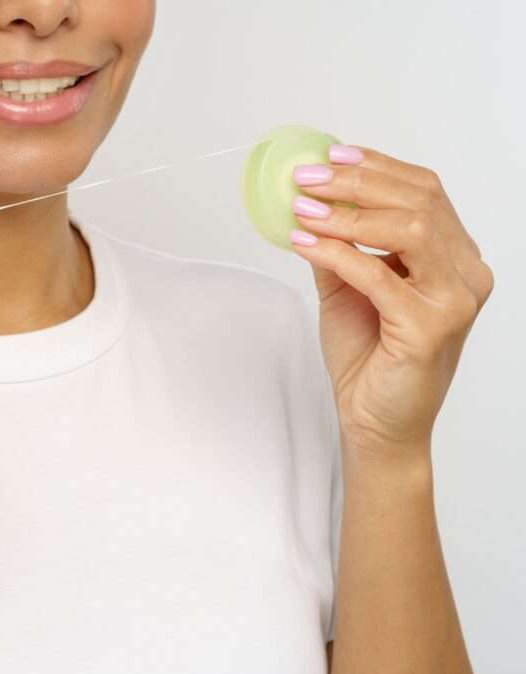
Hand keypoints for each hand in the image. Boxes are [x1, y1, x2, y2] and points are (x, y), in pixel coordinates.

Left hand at [287, 145, 493, 453]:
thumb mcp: (346, 289)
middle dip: (358, 182)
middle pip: (420, 202)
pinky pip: (379, 276)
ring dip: (348, 214)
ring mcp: (455, 301)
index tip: (332, 155)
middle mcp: (466, 274)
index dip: (378, 167)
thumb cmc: (369, 358)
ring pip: (409, 230)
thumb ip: (338, 246)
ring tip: (303, 208)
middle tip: (308, 177)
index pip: (425, 193)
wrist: (376, 422)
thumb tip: (309, 203)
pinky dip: (337, 254)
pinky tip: (304, 244)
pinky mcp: (431, 327)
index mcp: (454, 259)